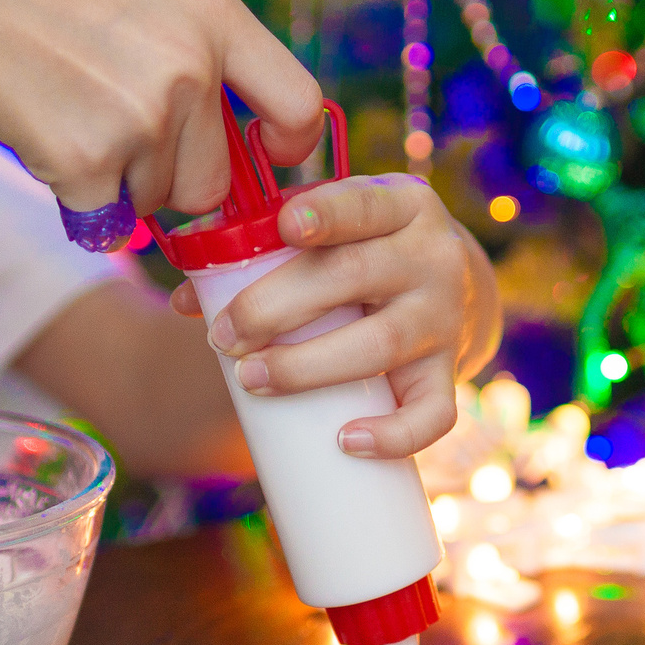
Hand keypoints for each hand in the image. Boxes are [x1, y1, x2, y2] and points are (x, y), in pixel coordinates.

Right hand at [0, 0, 321, 216]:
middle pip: (214, 176)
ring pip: (155, 198)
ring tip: (70, 114)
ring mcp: (140, 120)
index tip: (265, 150)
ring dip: (121, 179)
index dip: (289, 141)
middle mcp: (190, 71)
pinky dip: (76, 194)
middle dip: (173, 169)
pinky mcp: (86, 161)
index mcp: (213, 12)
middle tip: (117, 125)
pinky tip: (42, 137)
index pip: (297, 103)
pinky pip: (102, 214)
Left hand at [172, 175, 499, 458]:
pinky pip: (433, 413)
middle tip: (224, 335)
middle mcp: (431, 258)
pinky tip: (346, 440)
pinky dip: (394, 434)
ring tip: (250, 379)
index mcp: (403, 206)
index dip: (327, 214)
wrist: (460, 288)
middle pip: (353, 277)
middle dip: (277, 306)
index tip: (285, 226)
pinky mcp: (449, 372)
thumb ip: (268, 249)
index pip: (365, 204)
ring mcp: (443, 318)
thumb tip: (185, 301)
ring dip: (307, 366)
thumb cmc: (370, 250)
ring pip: (380, 346)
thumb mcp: (337, 230)